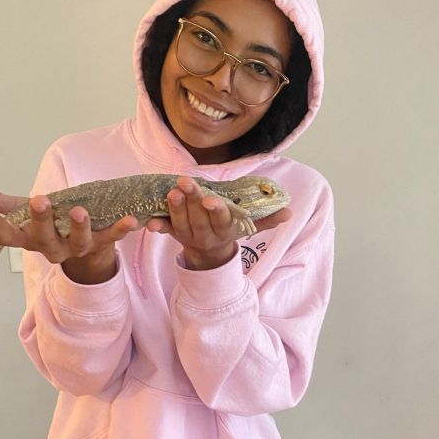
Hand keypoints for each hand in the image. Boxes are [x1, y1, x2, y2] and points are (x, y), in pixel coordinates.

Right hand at [0, 179, 138, 283]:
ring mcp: (78, 248)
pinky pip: (113, 237)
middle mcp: (52, 248)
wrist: (87, 248)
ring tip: (79, 210)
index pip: (7, 236)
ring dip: (79, 226)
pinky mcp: (103, 243)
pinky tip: (131, 219)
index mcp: (30, 239)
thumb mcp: (24, 211)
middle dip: (40, 220)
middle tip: (40, 201)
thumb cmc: (51, 224)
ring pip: (77, 241)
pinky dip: (122, 228)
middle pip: (43, 238)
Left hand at [146, 177, 291, 269]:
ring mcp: (188, 236)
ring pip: (181, 223)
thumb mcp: (248, 227)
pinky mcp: (175, 235)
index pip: (221, 219)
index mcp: (225, 230)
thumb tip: (289, 212)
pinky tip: (149, 220)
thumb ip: (266, 219)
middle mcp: (206, 235)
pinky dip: (157, 226)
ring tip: (172, 191)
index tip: (211, 200)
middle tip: (185, 183)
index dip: (216, 210)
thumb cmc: (229, 230)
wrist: (210, 255)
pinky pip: (165, 231)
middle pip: (198, 218)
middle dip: (192, 201)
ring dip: (175, 208)